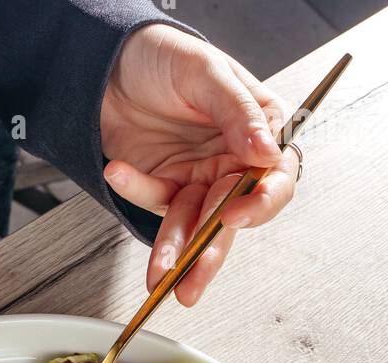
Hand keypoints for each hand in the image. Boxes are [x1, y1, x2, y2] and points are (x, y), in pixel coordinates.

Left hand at [101, 26, 296, 301]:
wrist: (113, 59)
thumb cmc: (166, 55)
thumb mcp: (206, 73)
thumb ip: (237, 113)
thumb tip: (267, 153)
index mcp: (258, 130)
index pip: (274, 178)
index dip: (259, 203)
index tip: (234, 215)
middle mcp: (231, 161)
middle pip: (230, 218)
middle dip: (210, 253)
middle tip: (193, 282)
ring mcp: (198, 178)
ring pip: (192, 225)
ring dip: (174, 251)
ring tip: (160, 275)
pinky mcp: (164, 185)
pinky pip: (153, 199)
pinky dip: (135, 191)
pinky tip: (119, 173)